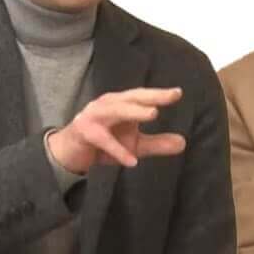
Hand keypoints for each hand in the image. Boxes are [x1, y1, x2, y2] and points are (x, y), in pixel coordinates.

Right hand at [46, 87, 186, 174]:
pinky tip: (132, 161)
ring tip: (153, 114)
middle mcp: (107, 104)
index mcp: (120, 104)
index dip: (158, 94)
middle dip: (149, 97)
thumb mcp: (134, 145)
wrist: (70, 152)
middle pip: (130, 98)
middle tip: (169, 97)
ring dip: (133, 111)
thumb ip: (157, 143)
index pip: (141, 96)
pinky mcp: (84, 131)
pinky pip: (102, 139)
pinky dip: (117, 149)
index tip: (178, 93)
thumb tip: (183, 142)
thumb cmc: (103, 143)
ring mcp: (94, 116)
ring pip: (115, 111)